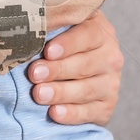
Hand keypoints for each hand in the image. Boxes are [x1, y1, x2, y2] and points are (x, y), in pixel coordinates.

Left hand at [26, 10, 122, 124]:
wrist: (77, 66)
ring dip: (61, 93)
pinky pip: (90, 112)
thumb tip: (28, 28)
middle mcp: (111, 57)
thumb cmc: (60, 41)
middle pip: (84, 65)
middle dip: (58, 70)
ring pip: (87, 90)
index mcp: (101, 32)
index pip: (87, 35)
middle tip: (34, 74)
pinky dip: (72, 114)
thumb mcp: (61, 26)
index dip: (68, 44)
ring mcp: (111, 83)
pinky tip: (54, 112)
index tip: (47, 52)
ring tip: (39, 94)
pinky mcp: (107, 106)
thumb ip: (52, 24)